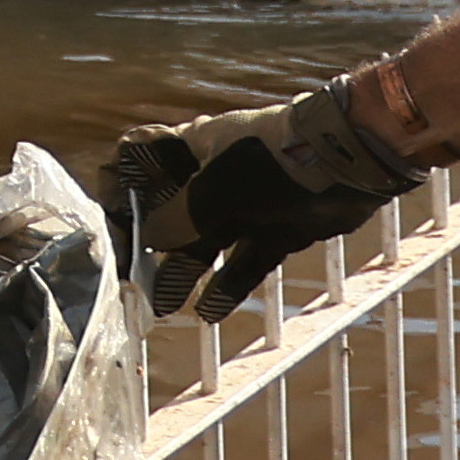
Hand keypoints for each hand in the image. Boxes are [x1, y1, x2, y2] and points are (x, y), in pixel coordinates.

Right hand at [104, 63, 435, 319]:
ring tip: (165, 306)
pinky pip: (244, 263)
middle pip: (167, 209)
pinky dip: (227, 286)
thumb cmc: (269, 164)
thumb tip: (149, 241)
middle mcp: (213, 175)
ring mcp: (245, 203)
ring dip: (182, 272)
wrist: (347, 161)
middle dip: (147, 245)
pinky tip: (210, 311)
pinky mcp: (275, 229)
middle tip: (132, 280)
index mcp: (191, 148)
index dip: (118, 187)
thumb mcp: (212, 193)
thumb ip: (175, 220)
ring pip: (204, 242)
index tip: (112, 224)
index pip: (138, 157)